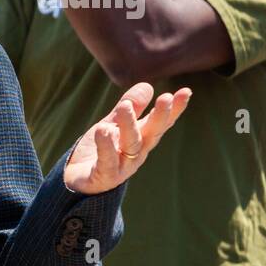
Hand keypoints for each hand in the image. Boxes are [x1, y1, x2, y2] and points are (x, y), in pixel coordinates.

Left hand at [63, 83, 191, 194]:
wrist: (80, 180)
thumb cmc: (101, 149)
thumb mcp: (114, 123)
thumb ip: (129, 107)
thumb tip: (147, 85)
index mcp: (142, 138)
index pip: (161, 122)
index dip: (175, 109)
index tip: (186, 91)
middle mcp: (137, 152)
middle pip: (152, 133)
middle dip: (160, 116)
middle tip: (166, 97)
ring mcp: (123, 166)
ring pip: (130, 145)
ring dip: (128, 124)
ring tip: (123, 106)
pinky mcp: (105, 176)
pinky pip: (108, 161)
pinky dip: (106, 146)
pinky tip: (103, 130)